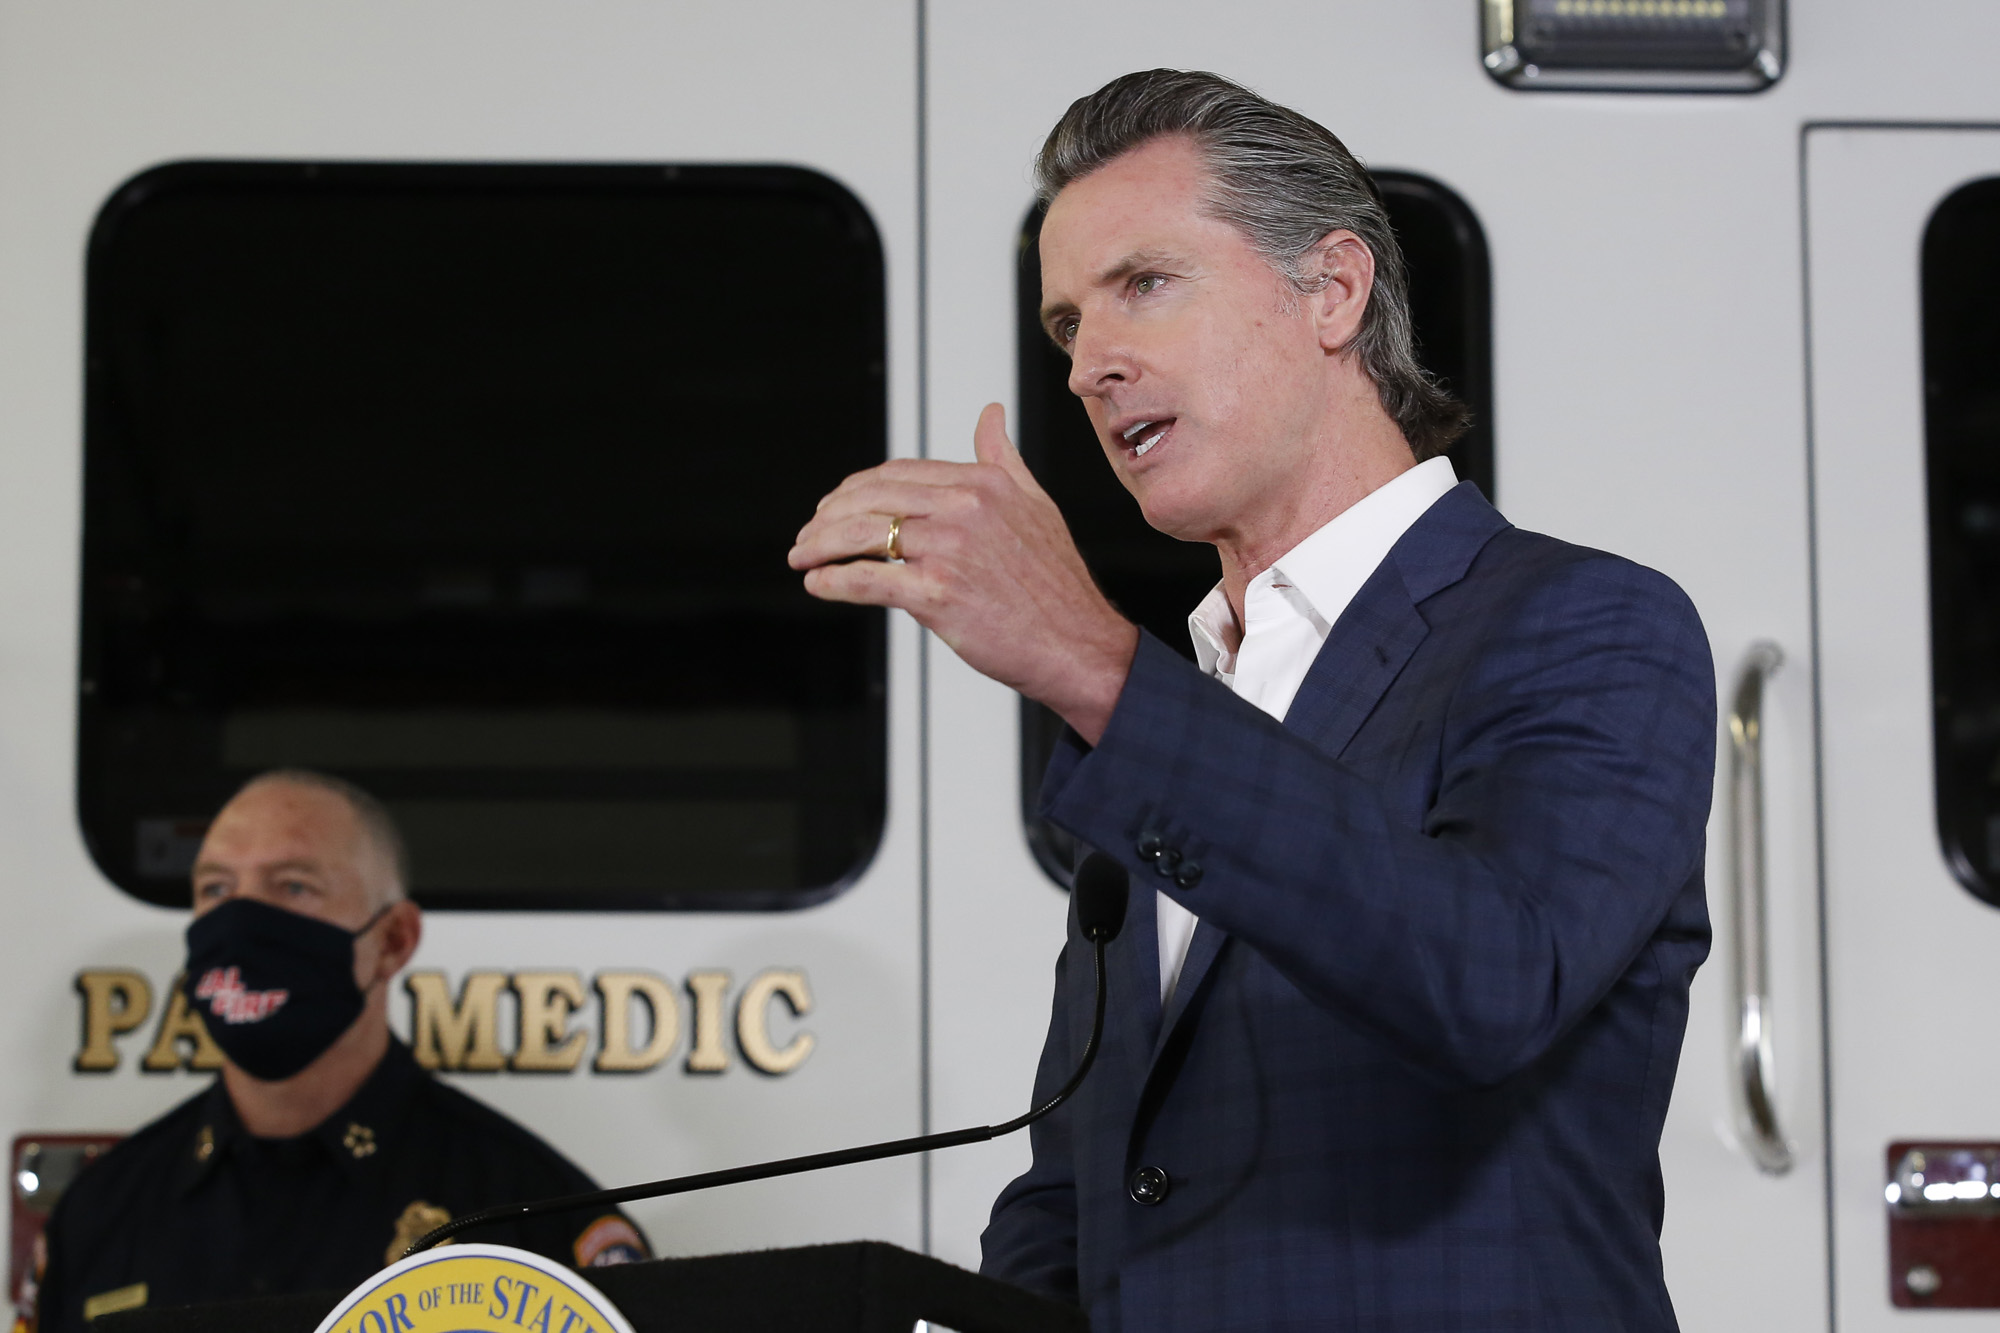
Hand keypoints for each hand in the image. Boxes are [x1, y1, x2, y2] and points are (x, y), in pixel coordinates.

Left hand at [788, 403, 1137, 743]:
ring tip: (802, 558)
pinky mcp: (935, 595)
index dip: (856, 489)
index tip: (835, 506)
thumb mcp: (1036, 505)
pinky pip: (866, 580)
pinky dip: (833, 581)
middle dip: (827, 516)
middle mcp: (963, 508)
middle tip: (808, 534)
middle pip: (870, 498)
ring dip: (819, 546)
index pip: (897, 473)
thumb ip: (1004, 458)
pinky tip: (818, 583)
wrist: (1077, 643)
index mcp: (983, 483)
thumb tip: (990, 415)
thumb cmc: (1056, 583)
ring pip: (860, 535)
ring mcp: (948, 550)